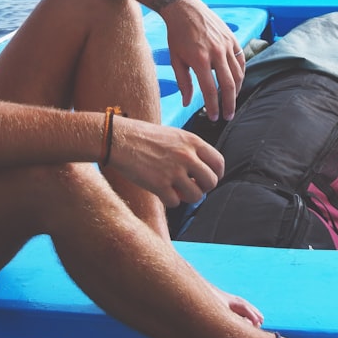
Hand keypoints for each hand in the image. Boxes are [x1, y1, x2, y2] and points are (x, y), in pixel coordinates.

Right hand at [109, 116, 225, 208]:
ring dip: (187, 197)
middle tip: (192, 187)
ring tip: (176, 190)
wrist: (119, 139)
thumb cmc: (144, 136)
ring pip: (196, 196)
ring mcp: (173, 171)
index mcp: (192, 141)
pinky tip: (161, 191)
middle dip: (203, 188)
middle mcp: (186, 156)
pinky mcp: (159, 185)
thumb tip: (203, 170)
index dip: (216, 174)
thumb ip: (190, 150)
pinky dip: (170, 200)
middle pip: (211, 182)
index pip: (218, 163)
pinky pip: (175, 202)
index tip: (207, 179)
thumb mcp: (173, 135)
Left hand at [159, 0, 245, 120]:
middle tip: (228, 116)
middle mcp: (216, 53)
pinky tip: (237, 82)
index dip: (213, 107)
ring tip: (232, 102)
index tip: (214, 118)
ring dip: (237, 91)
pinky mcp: (232, 39)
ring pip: (238, 74)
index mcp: (199, 60)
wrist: (184, 8)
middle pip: (228, 85)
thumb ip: (183, 83)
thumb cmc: (177, 35)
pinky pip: (241, 60)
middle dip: (229, 104)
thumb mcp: (175, 59)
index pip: (210, 90)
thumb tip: (187, 103)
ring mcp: (226, 45)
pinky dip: (241, 74)